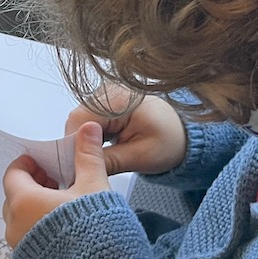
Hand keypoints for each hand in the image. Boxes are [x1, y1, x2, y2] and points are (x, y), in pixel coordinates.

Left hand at [2, 122, 110, 246]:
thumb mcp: (94, 187)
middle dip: (34, 185)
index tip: (44, 162)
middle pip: (15, 196)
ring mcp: (20, 247)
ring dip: (36, 207)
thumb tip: (87, 130)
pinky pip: (28, 239)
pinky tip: (64, 229)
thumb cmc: (94, 234)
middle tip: (56, 181)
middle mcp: (15, 225)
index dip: (29, 164)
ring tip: (63, 205)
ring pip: (20, 218)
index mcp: (24, 202)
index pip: (14, 174)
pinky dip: (39, 228)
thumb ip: (87, 156)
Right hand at [65, 84, 186, 176]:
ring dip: (85, 142)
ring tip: (100, 158)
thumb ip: (107, 161)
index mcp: (121, 98)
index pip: (80, 120)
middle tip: (88, 167)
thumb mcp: (139, 157)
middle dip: (79, 145)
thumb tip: (77, 169)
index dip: (74, 145)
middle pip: (77, 120)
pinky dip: (91, 137)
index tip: (75, 167)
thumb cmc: (170, 141)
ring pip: (80, 121)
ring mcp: (107, 94)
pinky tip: (103, 148)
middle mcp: (110, 90)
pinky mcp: (106, 102)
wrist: (184, 134)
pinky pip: (88, 120)